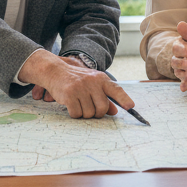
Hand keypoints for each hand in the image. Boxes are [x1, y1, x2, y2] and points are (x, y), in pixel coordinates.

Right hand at [19, 50, 133, 118]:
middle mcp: (92, 82)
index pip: (116, 89)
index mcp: (101, 78)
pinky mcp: (69, 95)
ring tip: (78, 103)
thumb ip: (104, 97)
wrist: (55, 71)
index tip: (130, 106)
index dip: (124, 99)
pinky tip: (71, 105)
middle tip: (89, 107)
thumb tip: (115, 112)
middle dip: (96, 113)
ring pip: (89, 113)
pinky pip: (77, 114)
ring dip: (84, 113)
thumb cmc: (76, 81)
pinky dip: (74, 114)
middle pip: (102, 108)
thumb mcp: (92, 85)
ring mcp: (80, 88)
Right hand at [170, 21, 186, 91]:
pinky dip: (183, 86)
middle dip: (182, 62)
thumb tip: (181, 23)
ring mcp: (181, 70)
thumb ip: (186, 32)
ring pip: (178, 72)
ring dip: (184, 73)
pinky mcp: (186, 78)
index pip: (176, 48)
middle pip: (175, 62)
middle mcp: (177, 60)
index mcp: (178, 49)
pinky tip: (183, 88)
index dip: (182, 50)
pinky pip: (183, 83)